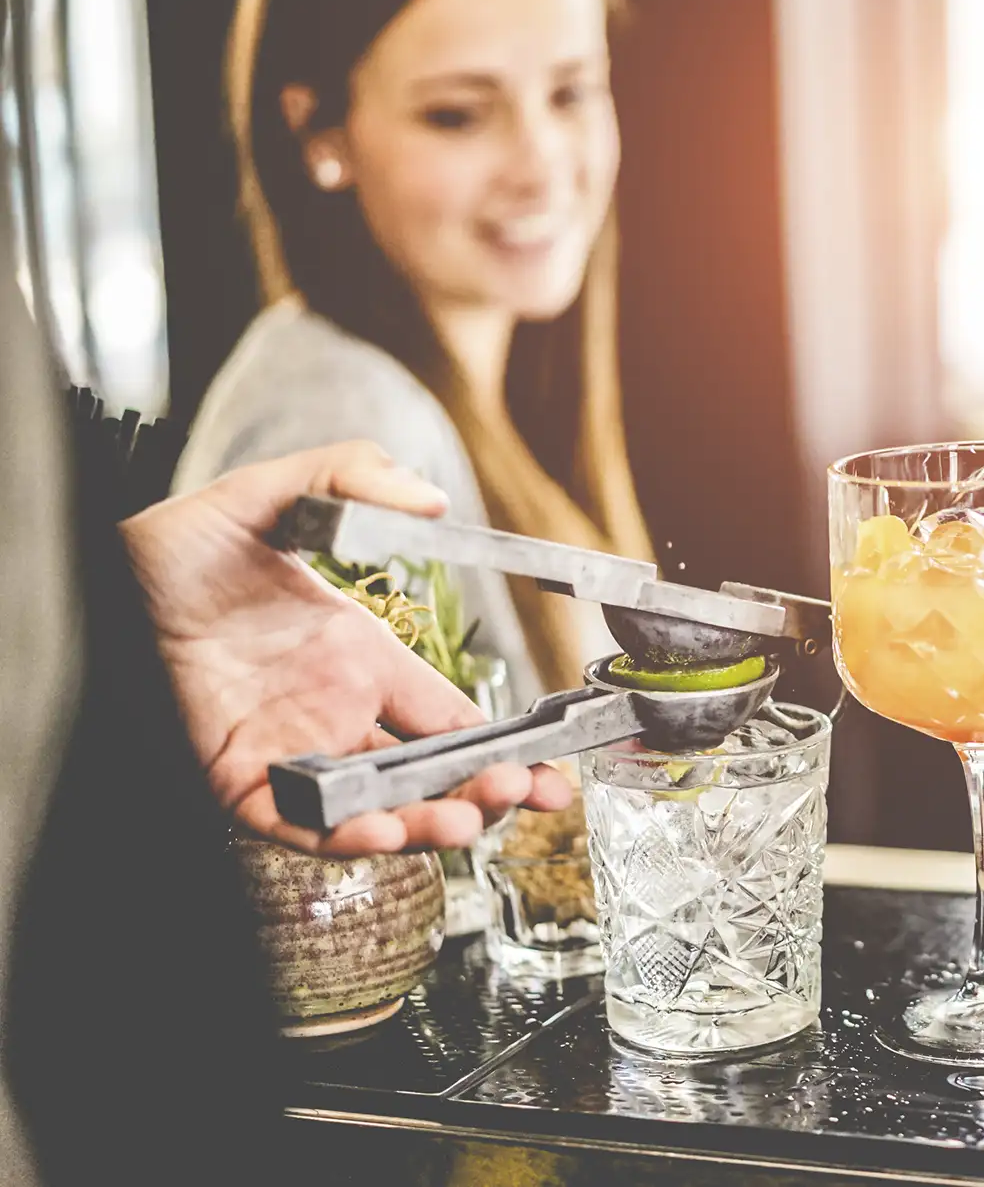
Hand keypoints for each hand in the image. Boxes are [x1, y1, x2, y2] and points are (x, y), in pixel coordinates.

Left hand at [122, 441, 571, 855]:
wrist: (105, 567)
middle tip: (516, 798)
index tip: (550, 774)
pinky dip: (340, 837)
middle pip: (426, 775)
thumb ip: (356, 474)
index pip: (452, 719)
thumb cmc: (188, 535)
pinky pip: (296, 823)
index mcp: (364, 658)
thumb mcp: (284, 489)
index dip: (506, 749)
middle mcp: (336, 712)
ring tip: (460, 824)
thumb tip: (432, 500)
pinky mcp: (236, 777)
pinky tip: (379, 831)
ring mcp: (288, 748)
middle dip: (480, 795)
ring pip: (370, 809)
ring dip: (422, 825)